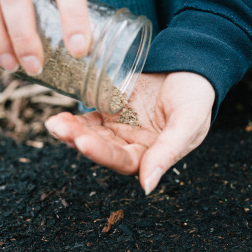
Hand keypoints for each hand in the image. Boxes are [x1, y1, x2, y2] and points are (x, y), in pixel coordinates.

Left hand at [44, 72, 214, 194]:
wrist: (193, 64)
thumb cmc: (197, 96)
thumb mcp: (188, 123)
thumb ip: (168, 152)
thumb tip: (147, 187)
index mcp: (154, 154)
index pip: (123, 161)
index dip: (102, 153)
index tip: (82, 142)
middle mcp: (134, 144)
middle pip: (102, 149)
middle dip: (80, 141)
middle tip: (62, 129)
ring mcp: (121, 127)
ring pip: (92, 135)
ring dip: (72, 132)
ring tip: (55, 124)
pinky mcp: (112, 109)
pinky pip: (90, 118)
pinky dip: (75, 119)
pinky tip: (60, 118)